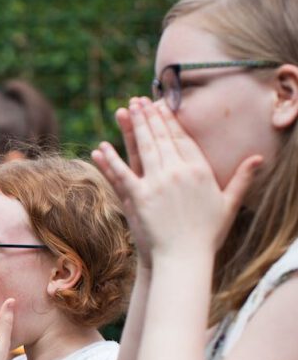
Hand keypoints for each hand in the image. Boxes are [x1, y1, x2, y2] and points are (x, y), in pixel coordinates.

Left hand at [93, 97, 260, 259]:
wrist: (185, 258)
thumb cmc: (208, 235)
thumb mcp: (229, 204)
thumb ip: (241, 179)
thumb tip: (259, 158)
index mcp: (199, 171)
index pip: (182, 139)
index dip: (170, 122)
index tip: (162, 106)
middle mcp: (178, 172)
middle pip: (161, 138)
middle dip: (149, 117)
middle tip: (139, 101)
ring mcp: (157, 184)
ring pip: (143, 148)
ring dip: (134, 127)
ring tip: (126, 110)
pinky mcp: (139, 197)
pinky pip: (121, 173)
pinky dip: (111, 159)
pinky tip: (102, 146)